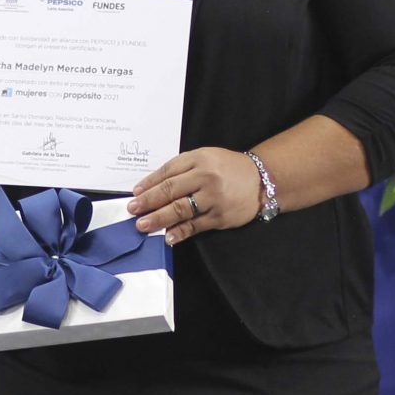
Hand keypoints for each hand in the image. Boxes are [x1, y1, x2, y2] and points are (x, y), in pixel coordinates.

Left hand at [127, 147, 262, 244]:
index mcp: (199, 160)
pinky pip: (196, 225)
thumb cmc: (226, 168)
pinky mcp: (221, 217)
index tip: (135, 194)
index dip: (149, 184)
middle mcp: (206, 177)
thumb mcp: (204, 158)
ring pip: (181, 210)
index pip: (168, 172)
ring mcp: (214, 198)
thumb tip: (150, 187)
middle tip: (133, 210)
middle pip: (171, 190)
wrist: (262, 179)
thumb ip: (180, 169)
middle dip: (149, 202)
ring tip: (143, 225)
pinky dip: (180, 232)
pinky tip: (168, 237)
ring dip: (159, 218)